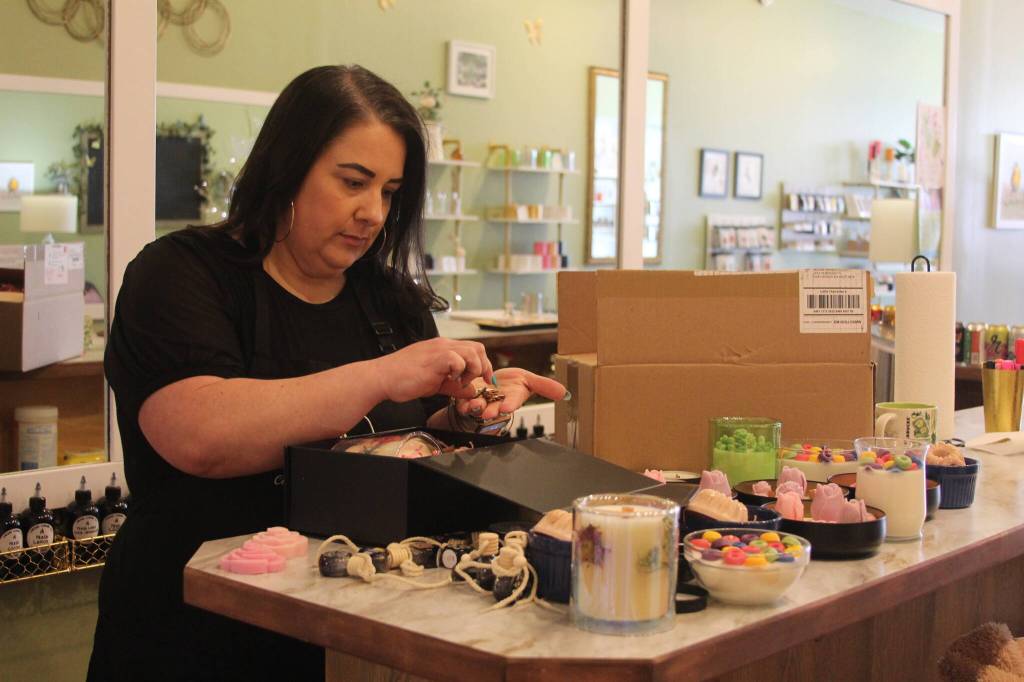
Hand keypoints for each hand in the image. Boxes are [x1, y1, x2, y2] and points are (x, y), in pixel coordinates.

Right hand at [373, 337, 493, 403]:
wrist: (382, 378)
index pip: (473, 349)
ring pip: (472, 351)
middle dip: (485, 366)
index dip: (484, 364)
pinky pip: (457, 359)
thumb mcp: (435, 383)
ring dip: (474, 369)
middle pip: (477, 348)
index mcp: (444, 348)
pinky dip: (460, 372)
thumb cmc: (403, 379)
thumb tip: (471, 391)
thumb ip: (453, 385)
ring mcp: (439, 349)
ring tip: (462, 382)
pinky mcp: (434, 358)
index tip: (486, 380)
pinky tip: (451, 381)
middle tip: (482, 382)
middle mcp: (444, 345)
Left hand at [453, 368, 566, 420]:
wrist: (491, 381)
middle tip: (486, 412)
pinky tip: (460, 399)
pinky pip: (464, 401)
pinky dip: (462, 400)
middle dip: (490, 411)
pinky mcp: (468, 398)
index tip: (507, 406)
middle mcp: (497, 403)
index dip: (510, 404)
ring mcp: (482, 402)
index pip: (512, 402)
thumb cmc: (510, 383)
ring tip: (473, 405)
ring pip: (477, 407)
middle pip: (493, 409)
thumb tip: (565, 393)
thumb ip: (545, 386)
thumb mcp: (529, 381)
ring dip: (474, 407)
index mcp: (512, 398)